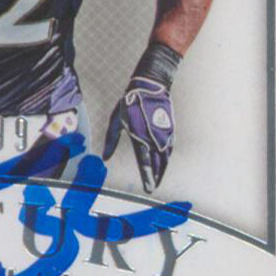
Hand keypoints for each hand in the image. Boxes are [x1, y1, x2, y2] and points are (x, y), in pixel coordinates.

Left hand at [103, 76, 174, 193]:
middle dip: (156, 177)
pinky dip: (167, 158)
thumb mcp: (116, 121)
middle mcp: (154, 138)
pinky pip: (169, 149)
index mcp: (140, 137)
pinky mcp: (170, 130)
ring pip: (165, 158)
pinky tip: (164, 163)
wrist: (151, 86)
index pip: (145, 162)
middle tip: (153, 188)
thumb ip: (111, 140)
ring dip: (162, 169)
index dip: (148, 177)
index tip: (149, 188)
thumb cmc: (130, 103)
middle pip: (157, 164)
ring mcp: (164, 134)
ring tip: (158, 179)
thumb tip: (105, 157)